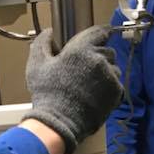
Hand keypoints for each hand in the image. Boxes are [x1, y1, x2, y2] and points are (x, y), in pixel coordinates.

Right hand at [23, 26, 122, 153]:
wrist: (59, 122)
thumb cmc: (47, 94)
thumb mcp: (37, 65)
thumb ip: (42, 43)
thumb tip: (49, 32)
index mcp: (81, 49)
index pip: (99, 32)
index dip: (102, 32)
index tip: (104, 32)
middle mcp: (99, 60)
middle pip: (107, 50)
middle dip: (98, 55)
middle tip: (84, 67)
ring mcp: (110, 76)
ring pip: (113, 67)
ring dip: (105, 71)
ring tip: (89, 83)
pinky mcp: (116, 92)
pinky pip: (116, 84)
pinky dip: (108, 86)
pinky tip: (95, 93)